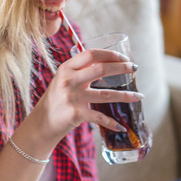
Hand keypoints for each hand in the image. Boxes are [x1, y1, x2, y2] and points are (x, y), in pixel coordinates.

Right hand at [24, 48, 140, 148]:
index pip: (91, 54)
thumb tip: (107, 65)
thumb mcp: (63, 80)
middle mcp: (68, 80)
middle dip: (122, 68)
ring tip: (139, 96)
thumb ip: (80, 72)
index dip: (110, 54)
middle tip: (135, 69)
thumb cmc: (56, 100)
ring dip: (125, 95)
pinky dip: (112, 122)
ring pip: (106, 94)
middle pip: (101, 69)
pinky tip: (121, 126)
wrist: (41, 123)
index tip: (124, 58)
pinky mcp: (75, 114)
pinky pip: (99, 117)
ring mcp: (72, 97)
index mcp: (66, 68)